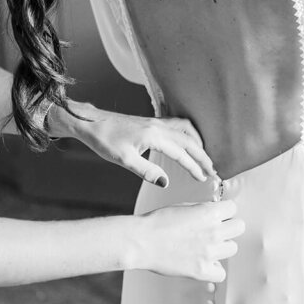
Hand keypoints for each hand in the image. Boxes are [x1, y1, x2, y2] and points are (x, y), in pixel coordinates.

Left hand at [55, 104, 215, 186]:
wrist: (91, 122)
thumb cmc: (105, 140)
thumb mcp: (123, 160)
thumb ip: (146, 171)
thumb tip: (166, 182)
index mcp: (153, 136)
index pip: (181, 153)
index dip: (194, 167)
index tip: (203, 178)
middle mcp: (158, 126)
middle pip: (189, 140)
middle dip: (202, 156)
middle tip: (212, 170)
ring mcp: (156, 121)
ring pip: (186, 130)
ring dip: (197, 143)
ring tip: (203, 156)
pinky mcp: (151, 121)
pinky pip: (178, 124)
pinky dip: (189, 133)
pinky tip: (187, 140)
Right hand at [129, 200, 243, 280]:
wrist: (142, 241)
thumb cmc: (159, 222)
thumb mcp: (185, 206)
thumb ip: (204, 210)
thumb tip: (216, 213)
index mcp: (209, 212)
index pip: (234, 208)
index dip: (225, 211)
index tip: (218, 215)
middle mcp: (213, 231)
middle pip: (239, 227)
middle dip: (229, 226)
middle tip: (216, 230)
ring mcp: (209, 252)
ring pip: (233, 248)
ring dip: (222, 246)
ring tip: (208, 246)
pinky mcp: (201, 271)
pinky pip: (221, 273)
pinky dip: (214, 269)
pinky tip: (204, 263)